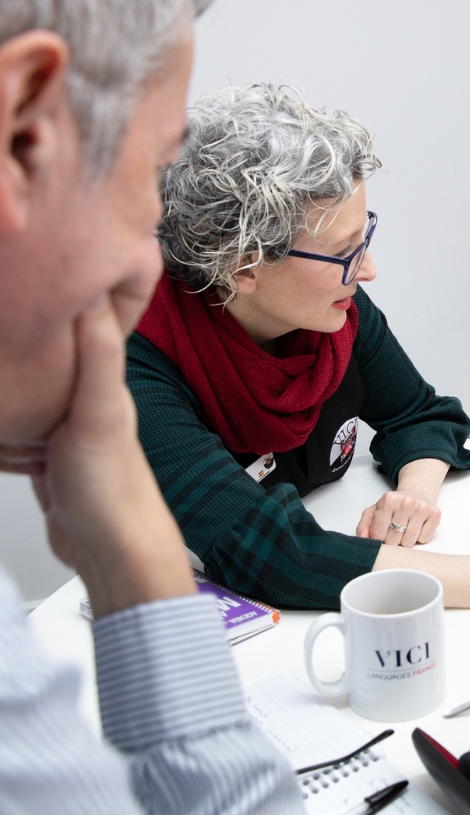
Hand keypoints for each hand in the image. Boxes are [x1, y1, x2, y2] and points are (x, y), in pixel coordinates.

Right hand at [30, 297, 193, 616]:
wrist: (110, 548)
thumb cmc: (113, 486)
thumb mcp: (100, 413)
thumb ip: (99, 358)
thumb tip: (91, 299)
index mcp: (102, 378)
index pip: (79, 322)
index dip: (58, 294)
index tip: (31, 266)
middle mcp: (85, 396)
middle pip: (45, 352)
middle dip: (18, 336)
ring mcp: (62, 425)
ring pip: (24, 387)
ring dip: (6, 378)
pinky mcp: (44, 455)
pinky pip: (11, 425)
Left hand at [356, 489, 440, 546]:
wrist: (417, 492)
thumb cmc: (393, 505)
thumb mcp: (374, 510)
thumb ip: (364, 525)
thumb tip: (362, 539)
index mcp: (388, 500)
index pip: (378, 534)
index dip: (378, 538)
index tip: (381, 533)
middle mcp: (406, 502)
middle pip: (394, 540)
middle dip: (392, 540)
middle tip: (394, 531)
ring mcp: (421, 507)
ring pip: (409, 542)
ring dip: (405, 540)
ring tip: (405, 528)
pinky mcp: (435, 514)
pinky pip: (424, 539)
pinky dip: (419, 537)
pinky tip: (417, 526)